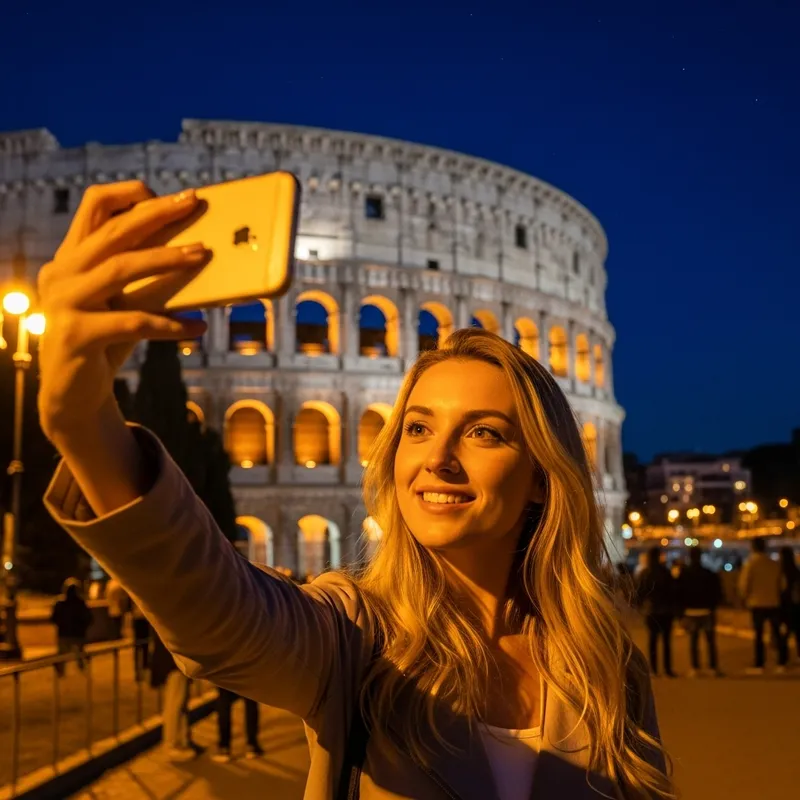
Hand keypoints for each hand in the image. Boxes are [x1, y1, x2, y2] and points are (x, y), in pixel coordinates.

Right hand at [37, 181, 208, 440]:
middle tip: (193, 204)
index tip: (172, 198)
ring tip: (202, 256)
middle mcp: (60, 273)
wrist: (75, 395)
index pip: (93, 206)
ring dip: (166, 260)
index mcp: (70, 258)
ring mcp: (63, 303)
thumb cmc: (108, 341)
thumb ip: (145, 276)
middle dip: (157, 215)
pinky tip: (196, 328)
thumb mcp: (125, 302)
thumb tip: (197, 251)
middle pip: (113, 231)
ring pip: (120, 268)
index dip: (131, 194)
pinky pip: (131, 323)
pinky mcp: (75, 335)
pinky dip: (169, 325)